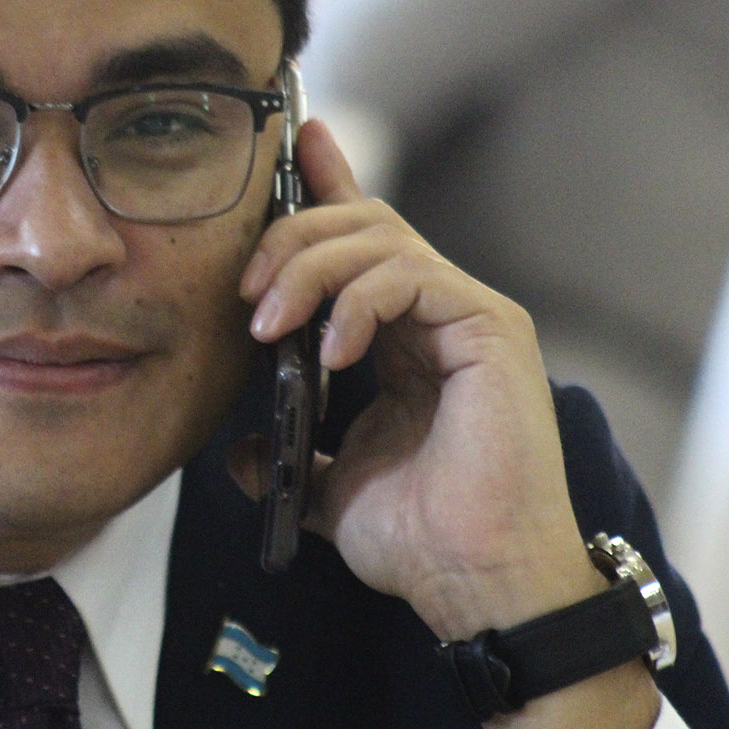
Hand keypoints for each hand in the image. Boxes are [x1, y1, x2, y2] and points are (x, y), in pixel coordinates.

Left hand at [239, 118, 601, 639]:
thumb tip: (237, 451)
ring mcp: (467, 313)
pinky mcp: (490, 327)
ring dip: (308, 268)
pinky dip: (357, 300)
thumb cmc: (421, 540)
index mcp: (402, 336)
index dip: (327, 182)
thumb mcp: (328, 489)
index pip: (362, 241)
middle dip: (290, 237)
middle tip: (247, 291)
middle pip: (359, 221)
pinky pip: (412, 274)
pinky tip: (330, 349)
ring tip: (270, 325)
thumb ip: (287, 458)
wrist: (473, 583)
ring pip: (379, 236)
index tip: (293, 145)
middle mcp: (438, 311)